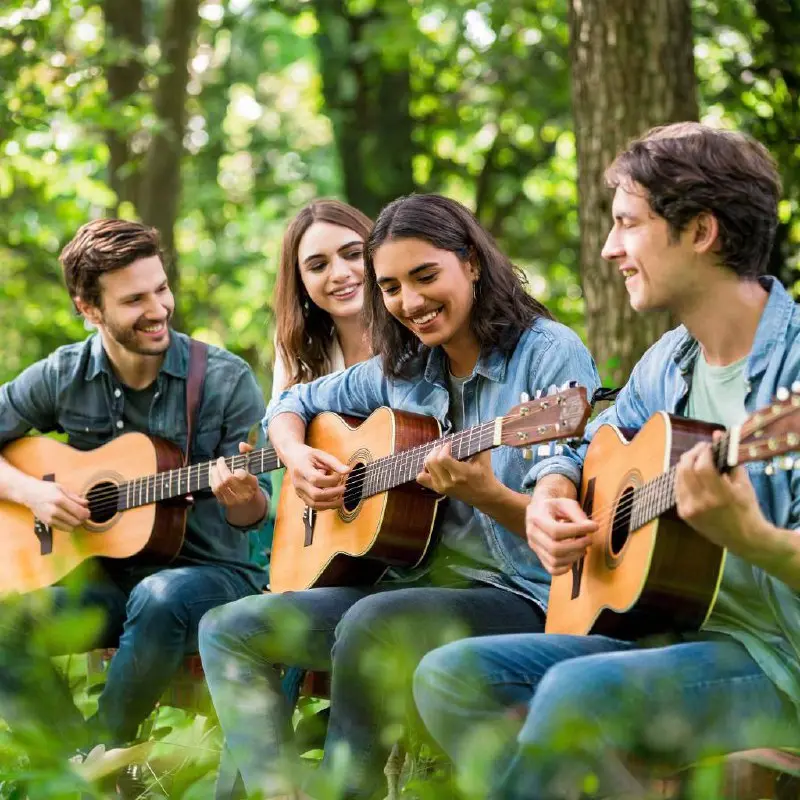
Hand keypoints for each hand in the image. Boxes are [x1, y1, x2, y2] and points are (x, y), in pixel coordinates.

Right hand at [24, 479, 89, 531]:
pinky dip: (68, 525)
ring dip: (75, 523)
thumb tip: (86, 503)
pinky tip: (68, 519)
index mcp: (60, 500)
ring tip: (76, 517)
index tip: (88, 512)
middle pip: (75, 521)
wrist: (29, 493)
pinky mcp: (47, 523)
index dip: (86, 514)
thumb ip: (75, 497)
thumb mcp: (62, 488)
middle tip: (83, 515)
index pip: (78, 512)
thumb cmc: (46, 489)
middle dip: (82, 519)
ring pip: (70, 527)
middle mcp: (54, 510)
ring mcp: (50, 518)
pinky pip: (62, 528)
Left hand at [210, 442, 260, 508]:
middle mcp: (243, 494)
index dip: (239, 471)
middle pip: (228, 479)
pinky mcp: (225, 503)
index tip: (236, 468)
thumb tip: (241, 444)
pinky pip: (215, 491)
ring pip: (220, 485)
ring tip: (214, 467)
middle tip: (220, 461)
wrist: (249, 504)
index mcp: (253, 485)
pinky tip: (213, 475)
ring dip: (214, 474)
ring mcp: (233, 500)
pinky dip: (213, 481)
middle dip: (221, 468)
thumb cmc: (250, 482)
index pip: (244, 477)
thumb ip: (248, 454)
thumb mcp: (253, 468)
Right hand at [283, 444, 348, 509]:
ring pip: (314, 504)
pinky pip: (313, 506)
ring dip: (330, 504)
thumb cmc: (307, 455)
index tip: (340, 476)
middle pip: (315, 494)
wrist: (292, 457)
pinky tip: (334, 501)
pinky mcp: (301, 496)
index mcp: (301, 469)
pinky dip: (325, 506)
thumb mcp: (320, 454)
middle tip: (344, 489)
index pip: (316, 479)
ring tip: (342, 499)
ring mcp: (298, 491)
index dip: (331, 480)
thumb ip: (334, 462)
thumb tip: (348, 471)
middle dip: (333, 494)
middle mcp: (298, 482)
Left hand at [415, 444, 495, 504]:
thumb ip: (477, 444)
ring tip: (439, 454)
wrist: (484, 496)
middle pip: (431, 462)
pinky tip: (433, 466)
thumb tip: (469, 431)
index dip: (443, 448)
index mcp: (461, 474)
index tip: (449, 444)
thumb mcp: (484, 458)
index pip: (442, 459)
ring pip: (425, 468)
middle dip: (435, 450)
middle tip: (443, 447)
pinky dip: (424, 470)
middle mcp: (448, 482)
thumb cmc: (485, 475)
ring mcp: (441, 487)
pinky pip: (422, 478)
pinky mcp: (437, 490)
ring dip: (430, 457)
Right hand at [526, 493, 596, 575]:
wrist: (540, 510)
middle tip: (589, 540)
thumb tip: (592, 528)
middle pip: (555, 549)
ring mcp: (534, 547)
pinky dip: (565, 568)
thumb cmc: (554, 506)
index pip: (555, 531)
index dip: (577, 531)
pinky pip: (552, 570)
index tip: (593, 527)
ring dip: (574, 557)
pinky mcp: (539, 556)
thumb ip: (578, 514)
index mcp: (536, 517)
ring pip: (554, 561)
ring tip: (583, 548)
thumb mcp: (566, 503)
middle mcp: (532, 534)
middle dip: (577, 546)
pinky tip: (573, 558)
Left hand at [674, 435, 763, 552]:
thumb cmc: (747, 509)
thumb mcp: (743, 483)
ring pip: (678, 477)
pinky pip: (677, 489)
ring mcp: (689, 509)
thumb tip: (717, 435)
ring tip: (696, 458)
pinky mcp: (683, 514)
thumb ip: (729, 459)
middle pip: (685, 469)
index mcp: (719, 496)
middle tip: (701, 448)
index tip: (709, 445)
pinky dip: (682, 477)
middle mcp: (700, 503)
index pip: (703, 466)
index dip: (703, 452)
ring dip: (685, 464)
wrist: (743, 538)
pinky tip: (691, 473)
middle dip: (692, 453)